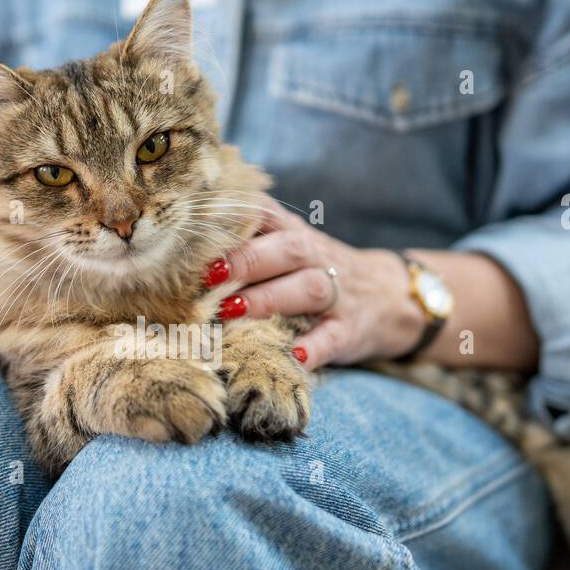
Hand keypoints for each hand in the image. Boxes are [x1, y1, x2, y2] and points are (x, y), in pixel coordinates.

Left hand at [214, 196, 423, 369]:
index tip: (197, 227)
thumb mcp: (289, 247)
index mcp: (295, 233)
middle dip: (246, 259)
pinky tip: (292, 357)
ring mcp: (338, 294)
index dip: (234, 217)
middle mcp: (317, 258)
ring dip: (268, 299)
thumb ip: (248, 242)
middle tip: (208, 276)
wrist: (391, 297)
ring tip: (232, 311)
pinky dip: (313, 348)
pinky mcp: (350, 330)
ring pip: (307, 288)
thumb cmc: (317, 272)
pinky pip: (332, 337)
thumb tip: (178, 249)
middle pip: (286, 248)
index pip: (266, 212)